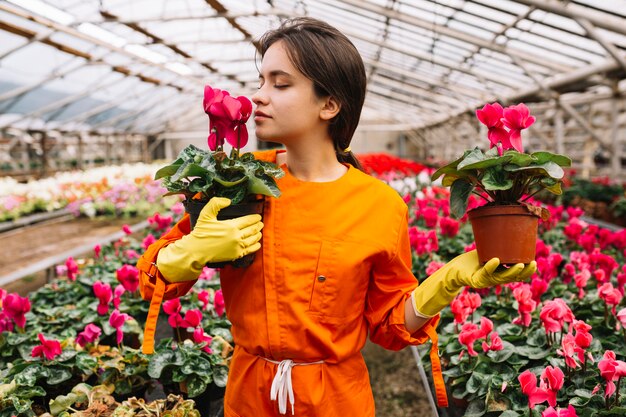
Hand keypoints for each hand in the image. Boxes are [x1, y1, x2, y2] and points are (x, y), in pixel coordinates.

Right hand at [156, 197, 263, 281]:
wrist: (196, 251)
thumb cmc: (201, 233)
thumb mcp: (205, 215)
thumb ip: (215, 204)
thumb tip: (228, 201)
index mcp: (231, 226)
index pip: (248, 220)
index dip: (254, 218)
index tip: (258, 216)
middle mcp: (236, 237)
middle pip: (252, 230)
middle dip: (258, 225)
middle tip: (261, 223)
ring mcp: (237, 247)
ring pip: (252, 239)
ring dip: (258, 235)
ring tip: (259, 232)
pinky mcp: (236, 255)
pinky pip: (249, 250)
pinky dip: (255, 246)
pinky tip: (257, 244)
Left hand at [412, 250, 535, 317]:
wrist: (456, 268)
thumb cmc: (474, 259)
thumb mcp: (488, 249)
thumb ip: (498, 243)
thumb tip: (511, 224)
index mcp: (501, 272)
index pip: (517, 274)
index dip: (527, 271)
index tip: (535, 263)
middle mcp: (496, 278)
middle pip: (513, 278)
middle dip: (524, 272)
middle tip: (533, 264)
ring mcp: (487, 280)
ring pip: (501, 278)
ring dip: (511, 272)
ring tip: (519, 265)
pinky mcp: (476, 280)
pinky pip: (484, 273)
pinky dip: (490, 266)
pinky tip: (495, 260)